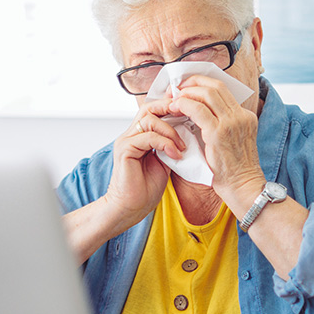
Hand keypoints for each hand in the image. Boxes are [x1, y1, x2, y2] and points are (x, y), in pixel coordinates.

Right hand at [102, 99, 186, 222]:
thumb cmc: (146, 189)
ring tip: (181, 146)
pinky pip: (148, 137)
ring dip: (170, 130)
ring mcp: (126, 141)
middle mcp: (130, 135)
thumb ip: (170, 145)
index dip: (169, 106)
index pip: (153, 110)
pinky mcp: (125, 150)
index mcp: (139, 136)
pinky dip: (165, 143)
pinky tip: (175, 155)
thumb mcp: (165, 161)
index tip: (188, 110)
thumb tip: (188, 132)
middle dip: (170, 108)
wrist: (131, 208)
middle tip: (187, 117)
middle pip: (149, 108)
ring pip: (149, 119)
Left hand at [168, 75, 263, 204]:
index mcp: (245, 116)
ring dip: (186, 93)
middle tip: (177, 89)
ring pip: (207, 93)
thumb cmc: (233, 171)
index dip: (202, 84)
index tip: (187, 87)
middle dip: (193, 83)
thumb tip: (197, 115)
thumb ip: (219, 127)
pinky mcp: (219, 132)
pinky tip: (174, 108)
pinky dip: (184, 105)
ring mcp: (232, 122)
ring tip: (173, 99)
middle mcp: (241, 115)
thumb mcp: (231, 143)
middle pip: (215, 86)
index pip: (223, 89)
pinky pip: (198, 110)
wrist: (244, 188)